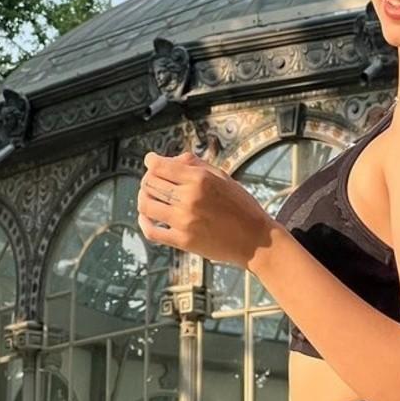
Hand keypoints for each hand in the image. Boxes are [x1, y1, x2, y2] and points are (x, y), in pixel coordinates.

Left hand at [137, 149, 274, 268]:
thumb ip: (197, 165)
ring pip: (146, 205)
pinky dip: (144, 223)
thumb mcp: (224, 178)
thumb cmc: (242, 206)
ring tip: (147, 197)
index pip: (160, 166)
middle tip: (151, 180)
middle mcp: (190, 198)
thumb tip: (171, 159)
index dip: (151, 162)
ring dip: (143, 198)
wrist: (256, 240)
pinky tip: (146, 218)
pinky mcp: (183, 241)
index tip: (150, 161)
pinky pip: (151, 231)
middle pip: (150, 183)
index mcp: (200, 179)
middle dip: (147, 179)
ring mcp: (184, 221)